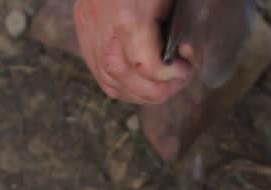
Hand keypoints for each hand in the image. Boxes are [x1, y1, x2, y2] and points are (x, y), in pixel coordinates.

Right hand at [73, 0, 193, 104]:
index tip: (187, 66)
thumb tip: (187, 51)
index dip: (171, 76)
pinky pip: (98, 69)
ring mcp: (89, 25)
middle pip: (125, 78)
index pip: (147, 66)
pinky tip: (140, 80)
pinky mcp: (83, 24)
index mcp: (129, 15)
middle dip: (157, 90)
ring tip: (162, 86)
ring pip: (109, 80)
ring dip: (139, 92)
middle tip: (179, 81)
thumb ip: (181, 23)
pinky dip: (121, 83)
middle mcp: (102, 24)